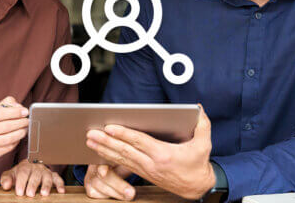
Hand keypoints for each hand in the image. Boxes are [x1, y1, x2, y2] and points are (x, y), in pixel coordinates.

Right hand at [0, 96, 28, 158]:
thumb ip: (5, 104)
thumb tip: (19, 106)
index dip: (14, 112)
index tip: (25, 111)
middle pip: (4, 127)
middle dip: (20, 123)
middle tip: (27, 121)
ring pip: (7, 139)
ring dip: (20, 133)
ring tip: (25, 129)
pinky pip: (6, 148)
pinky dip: (15, 142)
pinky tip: (18, 137)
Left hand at [0, 159, 64, 196]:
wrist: (29, 167)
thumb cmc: (19, 173)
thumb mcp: (10, 175)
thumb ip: (6, 179)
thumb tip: (6, 185)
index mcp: (25, 166)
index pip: (24, 173)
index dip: (21, 182)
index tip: (19, 192)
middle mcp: (36, 168)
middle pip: (35, 175)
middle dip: (33, 185)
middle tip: (30, 194)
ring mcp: (45, 171)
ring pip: (47, 176)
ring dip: (46, 185)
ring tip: (44, 193)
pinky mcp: (53, 175)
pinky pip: (58, 178)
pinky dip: (60, 184)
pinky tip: (61, 191)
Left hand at [86, 106, 214, 199]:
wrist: (197, 187)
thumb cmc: (198, 165)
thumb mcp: (204, 144)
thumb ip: (202, 124)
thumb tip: (199, 108)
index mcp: (164, 155)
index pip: (139, 142)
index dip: (123, 134)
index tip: (109, 127)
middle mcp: (152, 163)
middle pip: (125, 151)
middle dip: (106, 142)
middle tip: (91, 133)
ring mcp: (146, 170)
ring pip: (121, 159)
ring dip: (104, 150)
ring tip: (90, 141)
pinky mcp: (143, 174)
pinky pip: (123, 165)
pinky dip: (111, 158)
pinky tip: (100, 152)